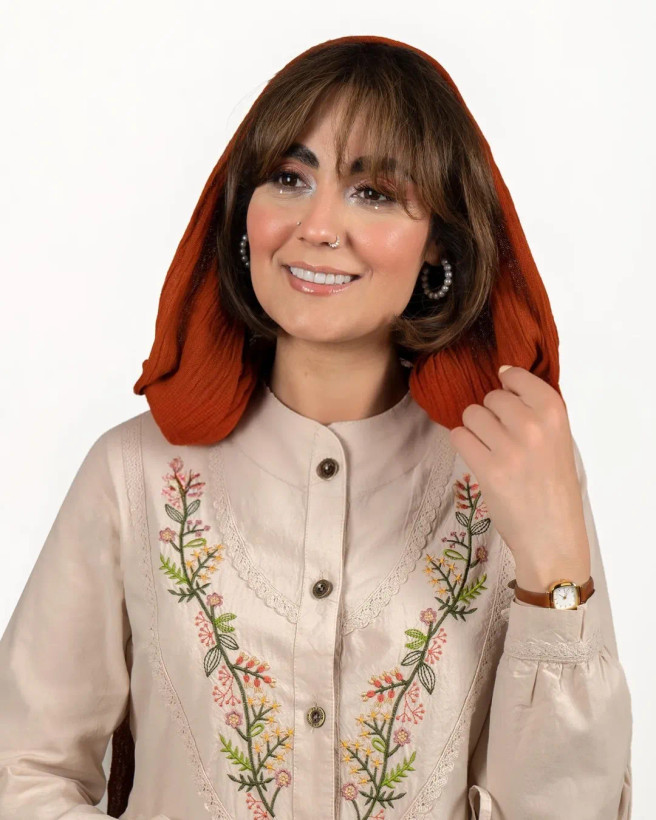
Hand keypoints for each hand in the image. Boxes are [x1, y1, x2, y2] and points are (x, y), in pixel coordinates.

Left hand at [449, 365, 590, 591]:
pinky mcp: (488, 469)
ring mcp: (509, 448)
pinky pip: (459, 437)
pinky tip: (478, 457)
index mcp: (555, 414)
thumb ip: (536, 409)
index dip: (506, 384)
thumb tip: (502, 373)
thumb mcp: (559, 440)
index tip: (507, 395)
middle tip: (502, 436)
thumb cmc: (554, 487)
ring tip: (490, 448)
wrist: (552, 535)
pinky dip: (464, 444)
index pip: (516, 376)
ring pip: (471, 415)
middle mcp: (533, 426)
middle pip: (490, 397)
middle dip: (490, 413)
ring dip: (474, 429)